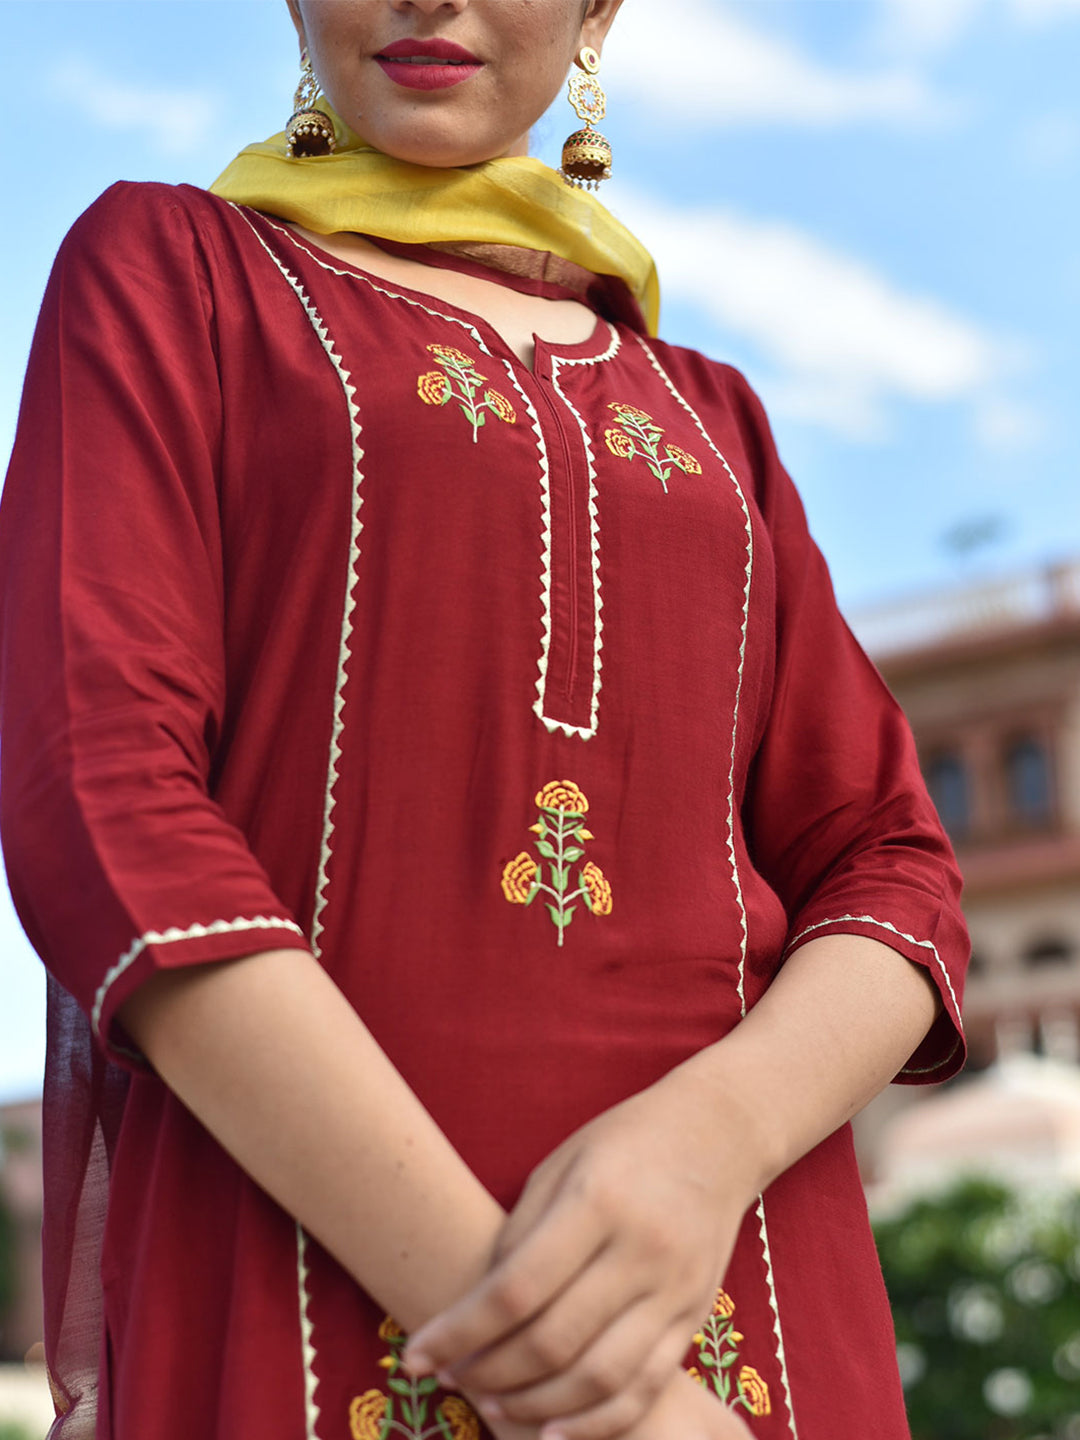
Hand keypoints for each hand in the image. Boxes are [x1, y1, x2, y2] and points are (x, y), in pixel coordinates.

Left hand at [403, 1067, 764, 1439]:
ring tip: (491, 1410)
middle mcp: (641, 1250)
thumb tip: (478, 1308)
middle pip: (554, 1342)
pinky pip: (645, 1387)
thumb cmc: (624, 1141)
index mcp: (597, 1201)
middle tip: (450, 1381)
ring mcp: (674, 1289)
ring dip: (536, 1407)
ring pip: (600, 1379)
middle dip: (490, 1375)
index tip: (415, 1356)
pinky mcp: (695, 1316)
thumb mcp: (562, 1163)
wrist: (718, 1133)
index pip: (516, 1289)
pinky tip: (553, 1432)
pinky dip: (597, 1423)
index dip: (459, 1332)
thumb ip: (522, 1233)